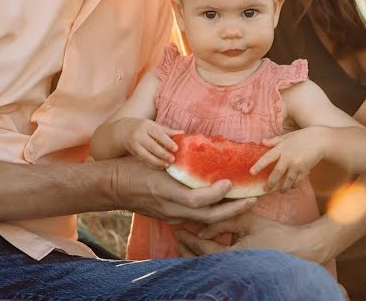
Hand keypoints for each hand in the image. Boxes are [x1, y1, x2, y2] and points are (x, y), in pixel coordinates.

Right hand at [109, 156, 256, 223]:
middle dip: (233, 210)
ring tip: (244, 202)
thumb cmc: (132, 167)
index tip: (230, 183)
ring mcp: (170, 216)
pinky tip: (224, 204)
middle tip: (253, 199)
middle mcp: (171, 209)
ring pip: (204, 220)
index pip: (198, 201)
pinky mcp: (170, 217)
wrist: (112, 186)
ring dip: (226, 212)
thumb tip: (198, 145)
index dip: (217, 194)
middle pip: (208, 216)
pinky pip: (196, 218)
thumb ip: (175, 159)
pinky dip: (213, 212)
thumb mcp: (153, 160)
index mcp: (166, 193)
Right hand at [120, 118, 182, 168]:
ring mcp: (134, 145)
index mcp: (146, 126)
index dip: (167, 141)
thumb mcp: (153, 125)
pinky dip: (152, 164)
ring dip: (157, 161)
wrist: (123, 131)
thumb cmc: (142, 127)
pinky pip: (143, 160)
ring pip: (146, 155)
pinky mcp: (133, 153)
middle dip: (163, 154)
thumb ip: (167, 130)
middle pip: (152, 146)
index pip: (158, 134)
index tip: (176, 148)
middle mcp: (139, 135)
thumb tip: (182, 133)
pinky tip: (159, 167)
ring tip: (167, 165)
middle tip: (173, 159)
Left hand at [176, 212, 329, 264]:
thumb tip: (202, 227)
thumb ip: (224, 221)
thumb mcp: (248, 221)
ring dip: (195, 254)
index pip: (202, 250)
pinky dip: (207, 257)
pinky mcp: (240, 271)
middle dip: (186, 250)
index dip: (188, 238)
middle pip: (200, 263)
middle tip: (177, 236)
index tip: (178, 228)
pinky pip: (218, 265)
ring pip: (207, 266)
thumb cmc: (275, 234)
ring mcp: (235, 272)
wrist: (298, 250)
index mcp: (231, 258)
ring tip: (186, 242)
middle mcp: (230, 269)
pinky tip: (204, 247)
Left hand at [249, 127, 327, 192]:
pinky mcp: (305, 170)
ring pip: (287, 180)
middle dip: (270, 183)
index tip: (251, 173)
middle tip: (265, 189)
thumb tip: (262, 142)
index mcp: (282, 148)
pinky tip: (291, 187)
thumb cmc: (302, 137)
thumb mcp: (287, 136)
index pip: (267, 158)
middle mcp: (288, 158)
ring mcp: (297, 165)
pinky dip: (293, 185)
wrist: (320, 140)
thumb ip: (274, 141)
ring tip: (279, 191)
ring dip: (282, 187)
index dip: (259, 166)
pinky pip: (297, 181)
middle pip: (276, 173)